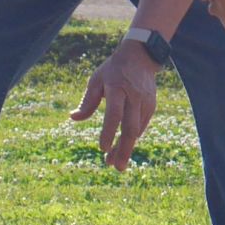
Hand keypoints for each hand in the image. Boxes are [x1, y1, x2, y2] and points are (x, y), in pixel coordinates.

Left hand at [70, 44, 161, 170]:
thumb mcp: (96, 80)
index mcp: (117, 88)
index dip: (109, 132)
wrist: (141, 57)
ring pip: (137, 131)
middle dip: (123, 150)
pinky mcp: (151, 107)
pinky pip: (141, 127)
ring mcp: (145, 103)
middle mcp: (134, 97)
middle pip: (130, 128)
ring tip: (116, 165)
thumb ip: (87, 102)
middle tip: (116, 168)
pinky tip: (123, 149)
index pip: (114, 114)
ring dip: (127, 149)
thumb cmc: (113, 70)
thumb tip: (73, 118)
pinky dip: (132, 140)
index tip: (102, 148)